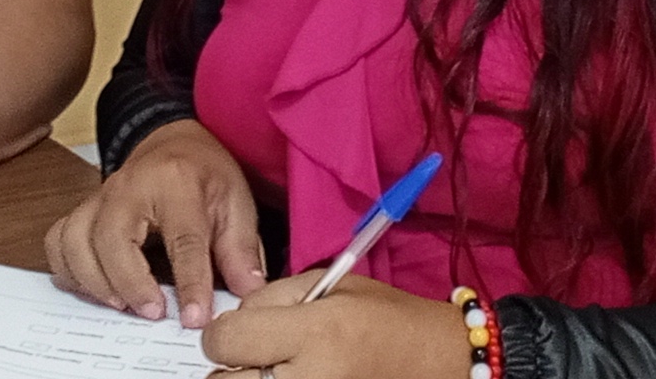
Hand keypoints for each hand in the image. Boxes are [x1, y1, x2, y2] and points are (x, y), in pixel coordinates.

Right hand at [44, 119, 266, 328]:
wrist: (174, 140)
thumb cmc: (204, 173)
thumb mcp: (235, 203)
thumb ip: (240, 249)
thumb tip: (246, 291)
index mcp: (176, 182)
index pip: (183, 239)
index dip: (190, 283)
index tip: (196, 317)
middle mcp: (129, 187)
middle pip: (112, 239)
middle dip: (129, 283)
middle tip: (154, 313)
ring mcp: (99, 197)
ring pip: (76, 241)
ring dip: (94, 281)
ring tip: (123, 305)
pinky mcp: (83, 210)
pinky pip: (59, 241)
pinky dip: (68, 270)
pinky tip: (94, 289)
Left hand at [198, 271, 468, 378]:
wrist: (433, 361)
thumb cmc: (384, 317)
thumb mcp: (330, 285)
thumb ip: (271, 297)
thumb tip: (231, 321)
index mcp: (314, 332)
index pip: (226, 340)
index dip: (221, 334)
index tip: (235, 333)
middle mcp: (309, 376)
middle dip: (231, 367)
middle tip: (255, 358)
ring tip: (277, 369)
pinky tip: (292, 377)